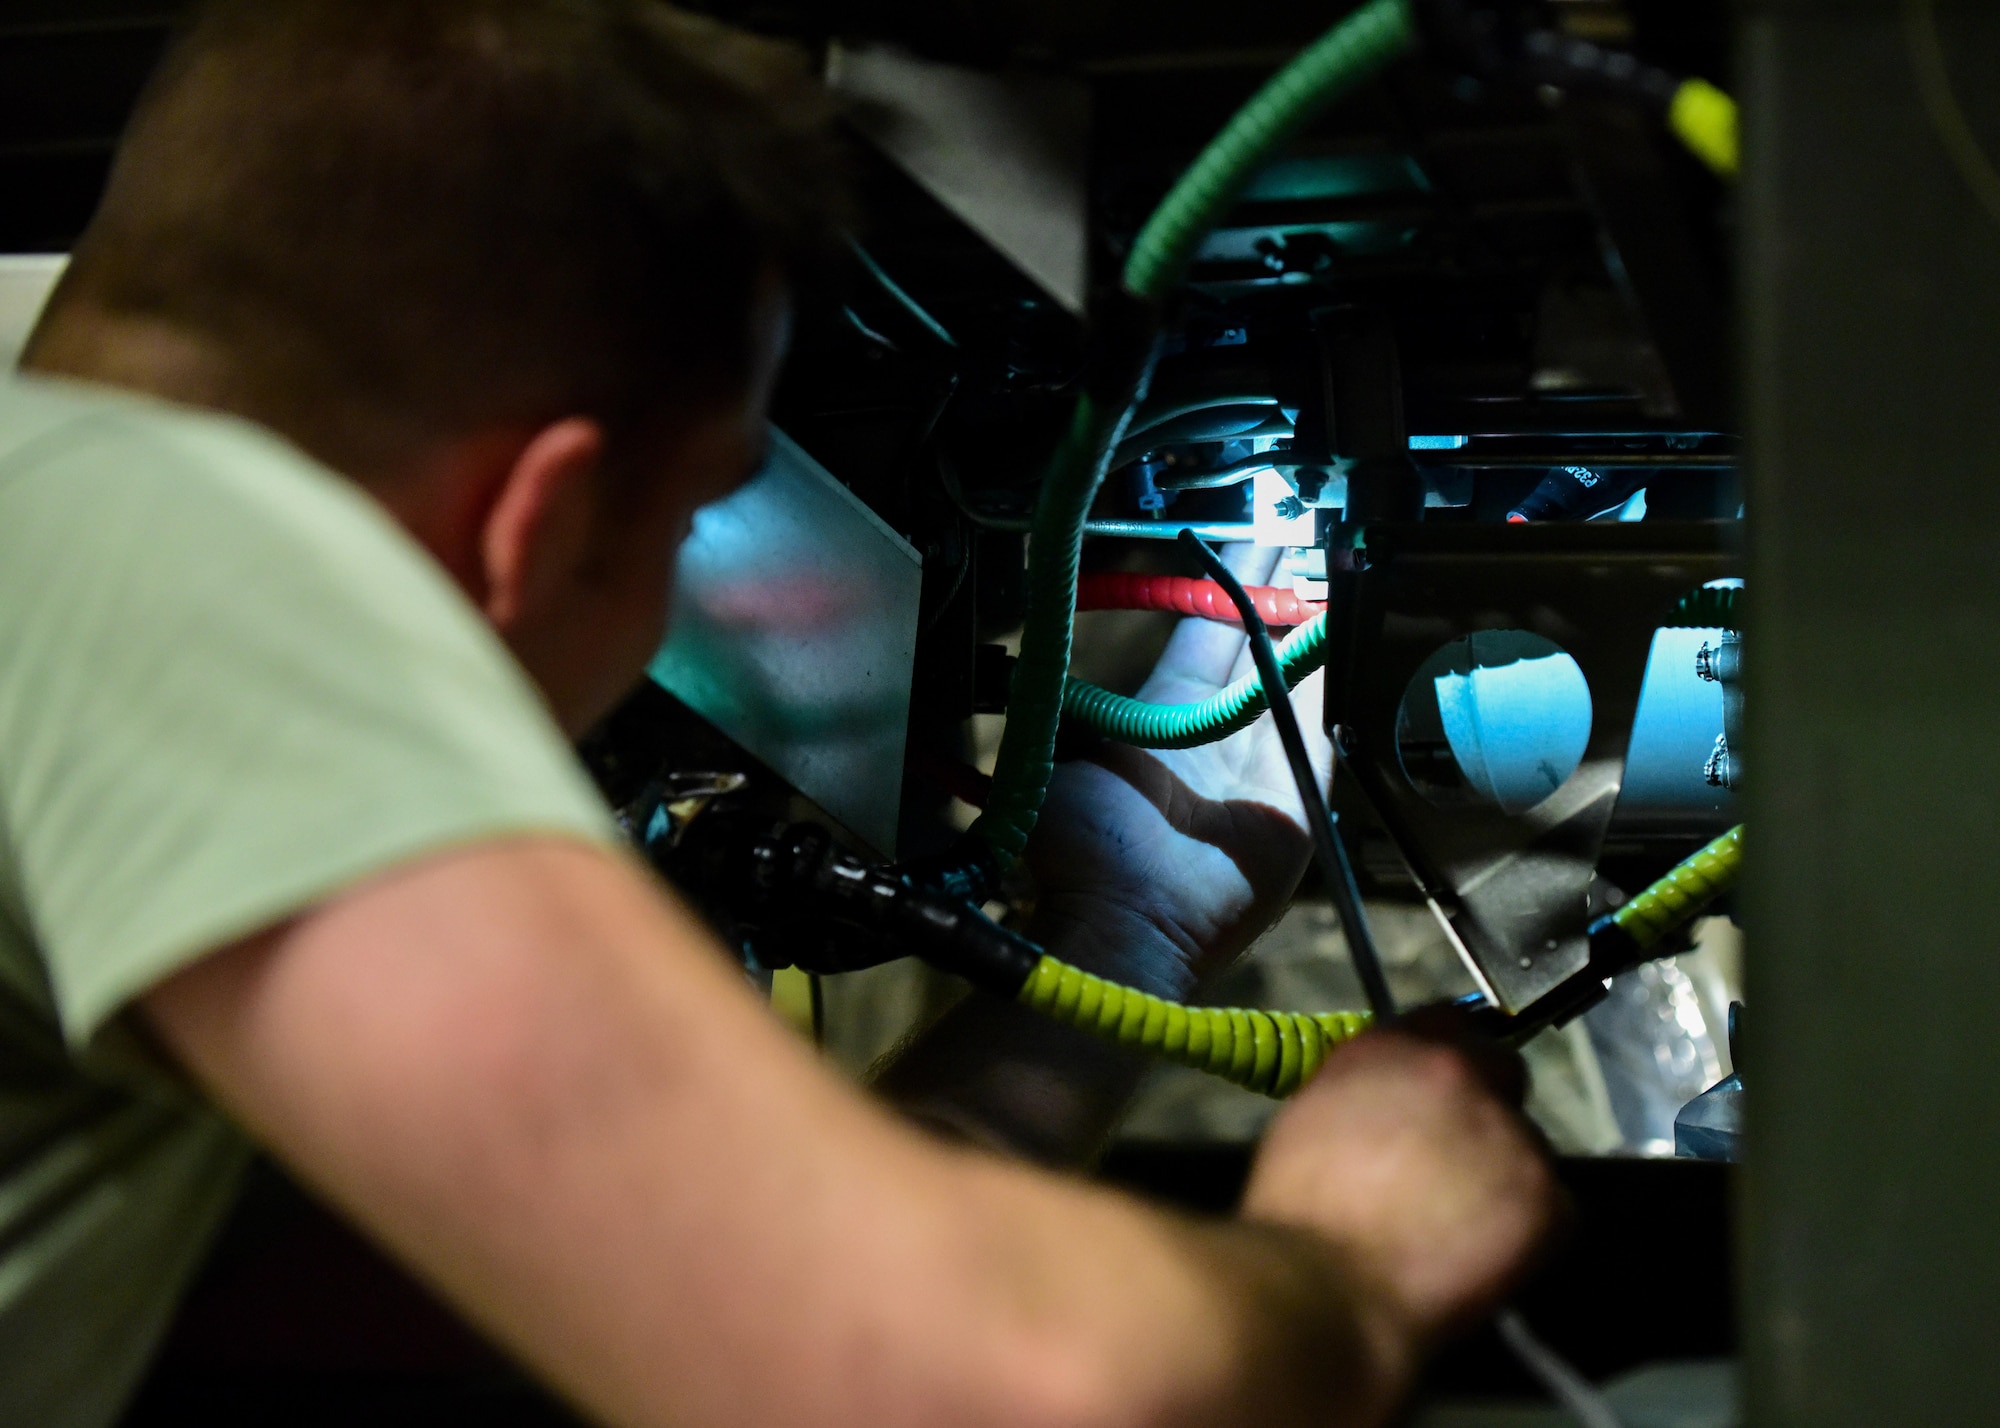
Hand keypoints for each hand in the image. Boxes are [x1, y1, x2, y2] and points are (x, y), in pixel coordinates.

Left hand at [1024, 546, 1330, 995]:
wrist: (1127, 917)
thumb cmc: (1084, 846)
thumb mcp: (1065, 754)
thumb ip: (1076, 704)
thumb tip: (1050, 651)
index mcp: (1160, 717)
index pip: (1202, 633)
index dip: (1222, 586)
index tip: (1247, 540)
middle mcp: (1215, 734)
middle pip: (1257, 647)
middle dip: (1277, 594)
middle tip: (1302, 538)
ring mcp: (1261, 763)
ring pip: (1297, 679)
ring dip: (1313, 630)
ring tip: (1335, 572)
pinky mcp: (1297, 795)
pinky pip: (1322, 726)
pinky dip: (1335, 682)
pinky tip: (1345, 634)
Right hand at [1241, 1026, 1557, 1341]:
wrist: (1326, 1286)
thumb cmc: (1301, 1212)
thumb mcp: (1316, 1114)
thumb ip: (1368, 1089)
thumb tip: (1392, 1102)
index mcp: (1397, 1046)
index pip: (1449, 1019)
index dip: (1449, 1058)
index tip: (1442, 1092)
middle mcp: (1460, 1072)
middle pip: (1502, 1071)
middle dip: (1486, 1110)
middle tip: (1456, 1164)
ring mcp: (1512, 1132)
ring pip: (1525, 1146)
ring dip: (1502, 1175)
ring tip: (1456, 1227)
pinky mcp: (1549, 1196)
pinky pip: (1551, 1209)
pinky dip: (1526, 1232)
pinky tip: (1480, 1257)